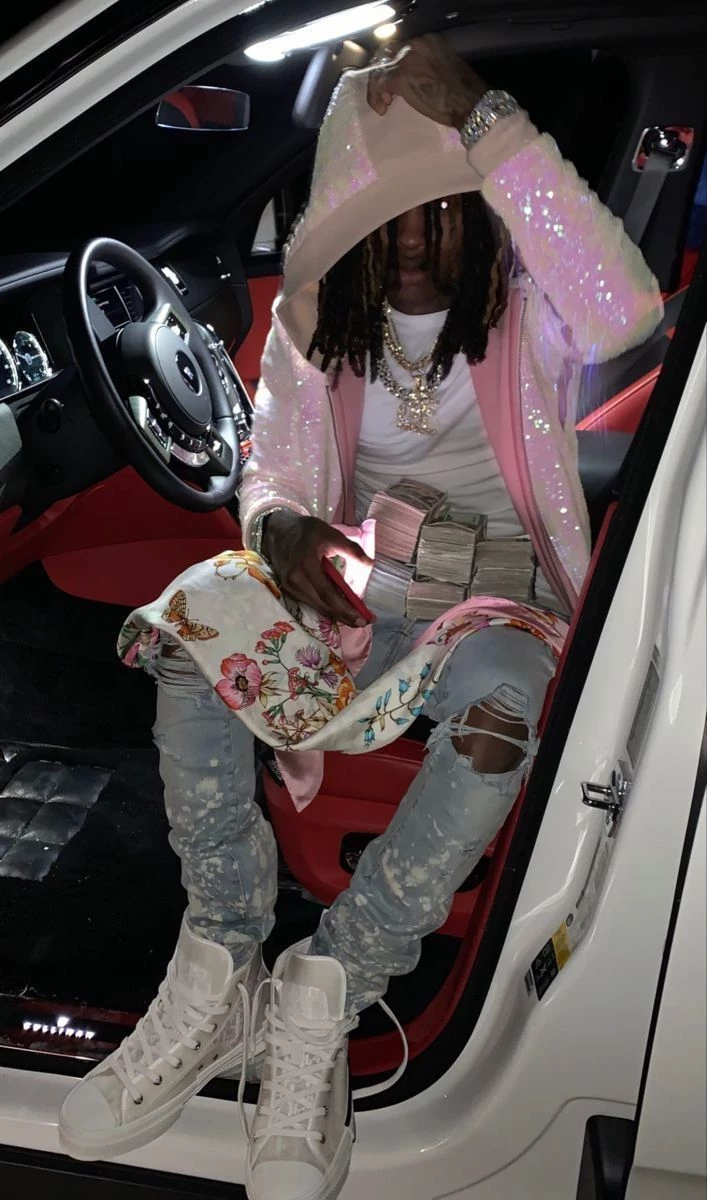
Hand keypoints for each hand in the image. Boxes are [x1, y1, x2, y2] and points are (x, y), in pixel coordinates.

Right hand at [262, 511, 372, 626]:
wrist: (278, 530)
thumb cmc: (307, 531)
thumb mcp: (332, 534)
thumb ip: (351, 550)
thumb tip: (369, 564)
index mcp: (307, 565)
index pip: (328, 594)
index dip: (346, 609)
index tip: (363, 619)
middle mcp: (295, 580)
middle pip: (323, 606)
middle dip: (345, 617)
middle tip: (364, 623)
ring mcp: (290, 586)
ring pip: (317, 607)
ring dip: (336, 614)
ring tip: (355, 618)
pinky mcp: (289, 589)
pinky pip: (311, 602)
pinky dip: (326, 608)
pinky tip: (339, 610)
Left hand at [367, 34, 486, 129]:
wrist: (470, 103)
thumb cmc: (463, 93)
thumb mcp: (445, 68)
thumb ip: (428, 65)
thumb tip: (414, 76)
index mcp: (428, 41)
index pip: (401, 48)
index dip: (394, 65)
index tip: (396, 82)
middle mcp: (415, 45)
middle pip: (386, 55)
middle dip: (383, 74)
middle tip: (386, 93)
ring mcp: (406, 60)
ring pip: (380, 70)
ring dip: (378, 88)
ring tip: (385, 103)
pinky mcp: (400, 77)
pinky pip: (378, 84)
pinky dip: (375, 97)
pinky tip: (382, 108)